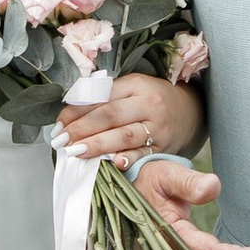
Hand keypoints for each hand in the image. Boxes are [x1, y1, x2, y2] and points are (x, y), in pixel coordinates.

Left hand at [67, 73, 204, 163]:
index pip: (101, 97)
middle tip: (61, 140)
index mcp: (136, 85)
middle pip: (110, 116)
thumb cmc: (152, 97)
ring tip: (75, 151)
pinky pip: (143, 155)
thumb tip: (70, 106)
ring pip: (124, 136)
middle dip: (81, 129)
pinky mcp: (163, 147)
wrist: (191, 111)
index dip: (76, 111)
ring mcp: (157, 128)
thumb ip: (105, 95)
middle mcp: (148, 105)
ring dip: (97, 145)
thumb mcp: (131, 87)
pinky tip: (113, 164)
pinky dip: (128, 159)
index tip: (58, 124)